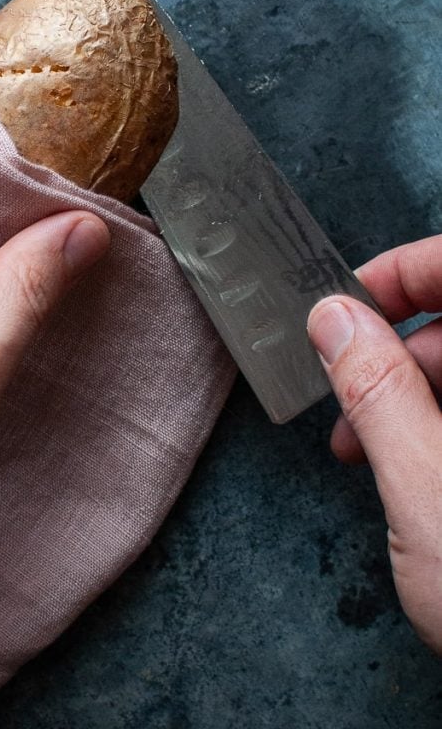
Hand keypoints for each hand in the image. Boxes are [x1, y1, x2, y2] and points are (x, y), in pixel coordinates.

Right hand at [308, 235, 441, 653]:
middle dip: (394, 348)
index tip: (346, 300)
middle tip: (345, 392)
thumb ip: (379, 393)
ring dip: (406, 392)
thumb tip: (334, 317)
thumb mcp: (429, 494)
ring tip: (359, 445)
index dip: (404, 271)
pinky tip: (399, 462)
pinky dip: (430, 424)